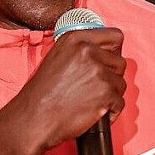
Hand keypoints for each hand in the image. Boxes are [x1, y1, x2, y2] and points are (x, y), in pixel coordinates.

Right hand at [0, 27, 125, 154]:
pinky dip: (111, 111)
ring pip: (120, 83)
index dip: (113, 52)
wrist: (33, 118)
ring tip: (91, 102)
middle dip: (111, 76)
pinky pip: (120, 102)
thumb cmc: (41, 94)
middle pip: (120, 61)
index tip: (108, 62)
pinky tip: (95, 113)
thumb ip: (80, 51)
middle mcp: (88, 51)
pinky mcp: (105, 92)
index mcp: (75, 38)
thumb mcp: (56, 58)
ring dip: (110, 95)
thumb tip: (102, 53)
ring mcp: (98, 71)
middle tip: (95, 88)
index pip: (115, 36)